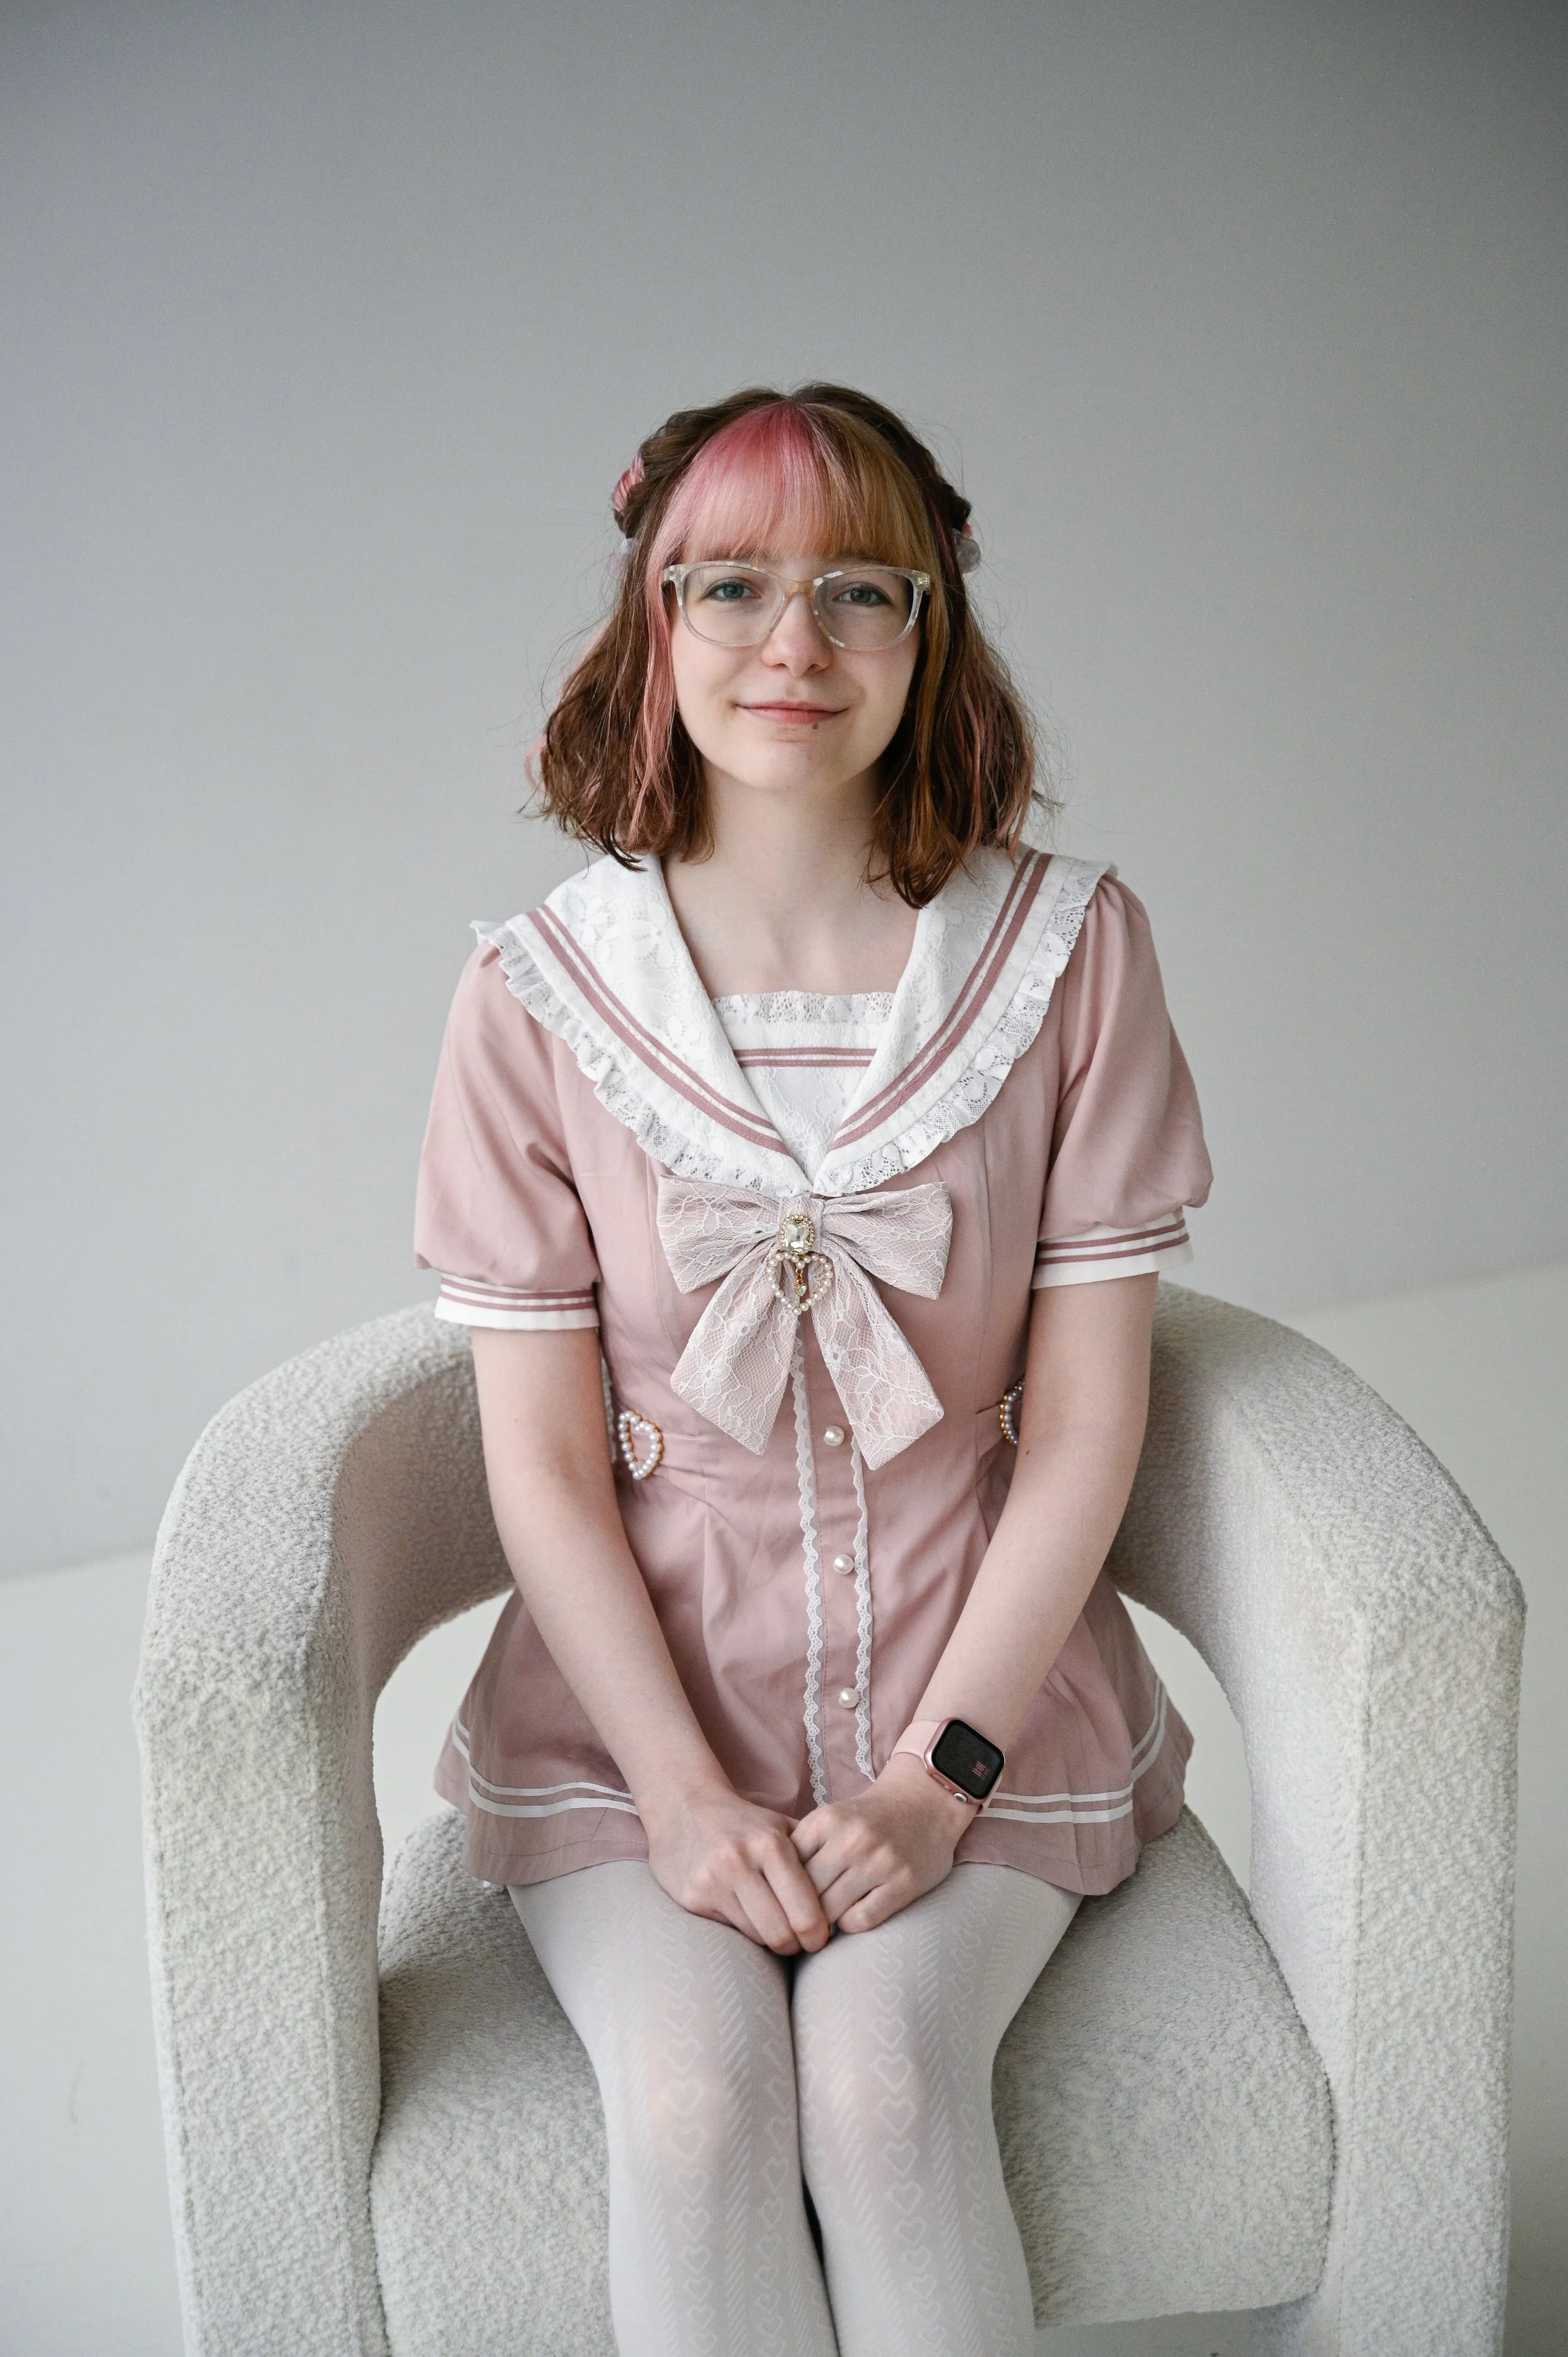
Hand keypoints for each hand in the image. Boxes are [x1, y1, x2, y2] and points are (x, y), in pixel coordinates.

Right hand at [641, 1778, 831, 1954]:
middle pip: (782, 1934)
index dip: (818, 1934)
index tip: (821, 1937)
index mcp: (770, 1844)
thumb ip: (813, 1854)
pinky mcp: (692, 1897)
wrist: (685, 1806)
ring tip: (779, 1932)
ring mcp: (712, 1881)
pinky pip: (731, 1931)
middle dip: (797, 1945)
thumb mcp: (781, 1827)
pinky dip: (746, 1931)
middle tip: (802, 1943)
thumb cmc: (745, 1823)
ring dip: (772, 1941)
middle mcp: (740, 1861)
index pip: (806, 1912)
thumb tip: (849, 1893)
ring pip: (756, 1937)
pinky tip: (751, 1918)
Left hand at [790, 1753, 973, 1932]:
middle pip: (806, 1893)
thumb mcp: (830, 1819)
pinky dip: (849, 1925)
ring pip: (830, 1910)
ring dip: (823, 1923)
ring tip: (820, 1925)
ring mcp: (879, 1861)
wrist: (925, 1802)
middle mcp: (852, 1839)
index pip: (787, 1868)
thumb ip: (803, 1848)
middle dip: (798, 1912)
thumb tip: (769, 1893)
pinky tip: (850, 1917)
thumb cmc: (868, 1819)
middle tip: (796, 1925)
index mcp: (827, 1820)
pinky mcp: (903, 1884)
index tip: (780, 1904)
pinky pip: (861, 1920)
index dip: (780, 1890)